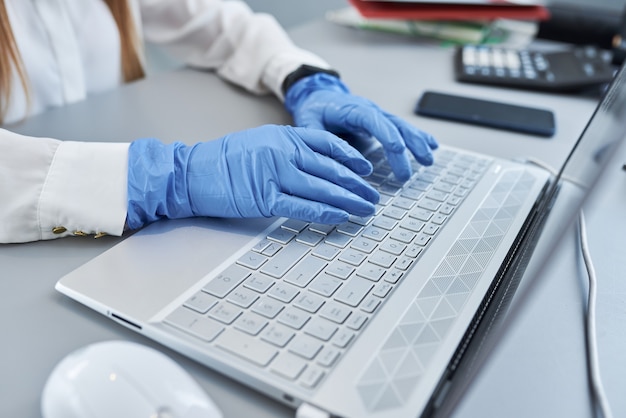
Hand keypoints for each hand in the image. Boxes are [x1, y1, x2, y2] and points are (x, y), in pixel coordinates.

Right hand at [126, 125, 379, 228]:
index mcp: (283, 136)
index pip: (327, 144)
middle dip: (357, 183)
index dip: (351, 157)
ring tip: (366, 208)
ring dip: (349, 199)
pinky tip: (342, 215)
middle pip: (331, 167)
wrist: (191, 172)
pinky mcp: (264, 198)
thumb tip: (316, 166)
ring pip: (322, 187)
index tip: (366, 167)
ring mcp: (274, 174)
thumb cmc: (224, 160)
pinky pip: (302, 205)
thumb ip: (288, 151)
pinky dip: (326, 211)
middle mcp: (283, 152)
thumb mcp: (260, 143)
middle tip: (373, 195)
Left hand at [285, 73, 438, 181]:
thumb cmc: (314, 110)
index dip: (388, 135)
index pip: (374, 120)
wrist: (317, 95)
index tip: (399, 152)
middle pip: (394, 124)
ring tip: (429, 159)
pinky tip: (431, 145)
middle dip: (410, 144)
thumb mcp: (309, 124)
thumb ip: (319, 141)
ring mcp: (377, 114)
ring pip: (402, 126)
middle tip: (420, 163)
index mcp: (351, 109)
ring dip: (418, 141)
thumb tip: (335, 163)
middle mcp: (369, 109)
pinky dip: (417, 136)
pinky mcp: (380, 121)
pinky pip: (401, 128)